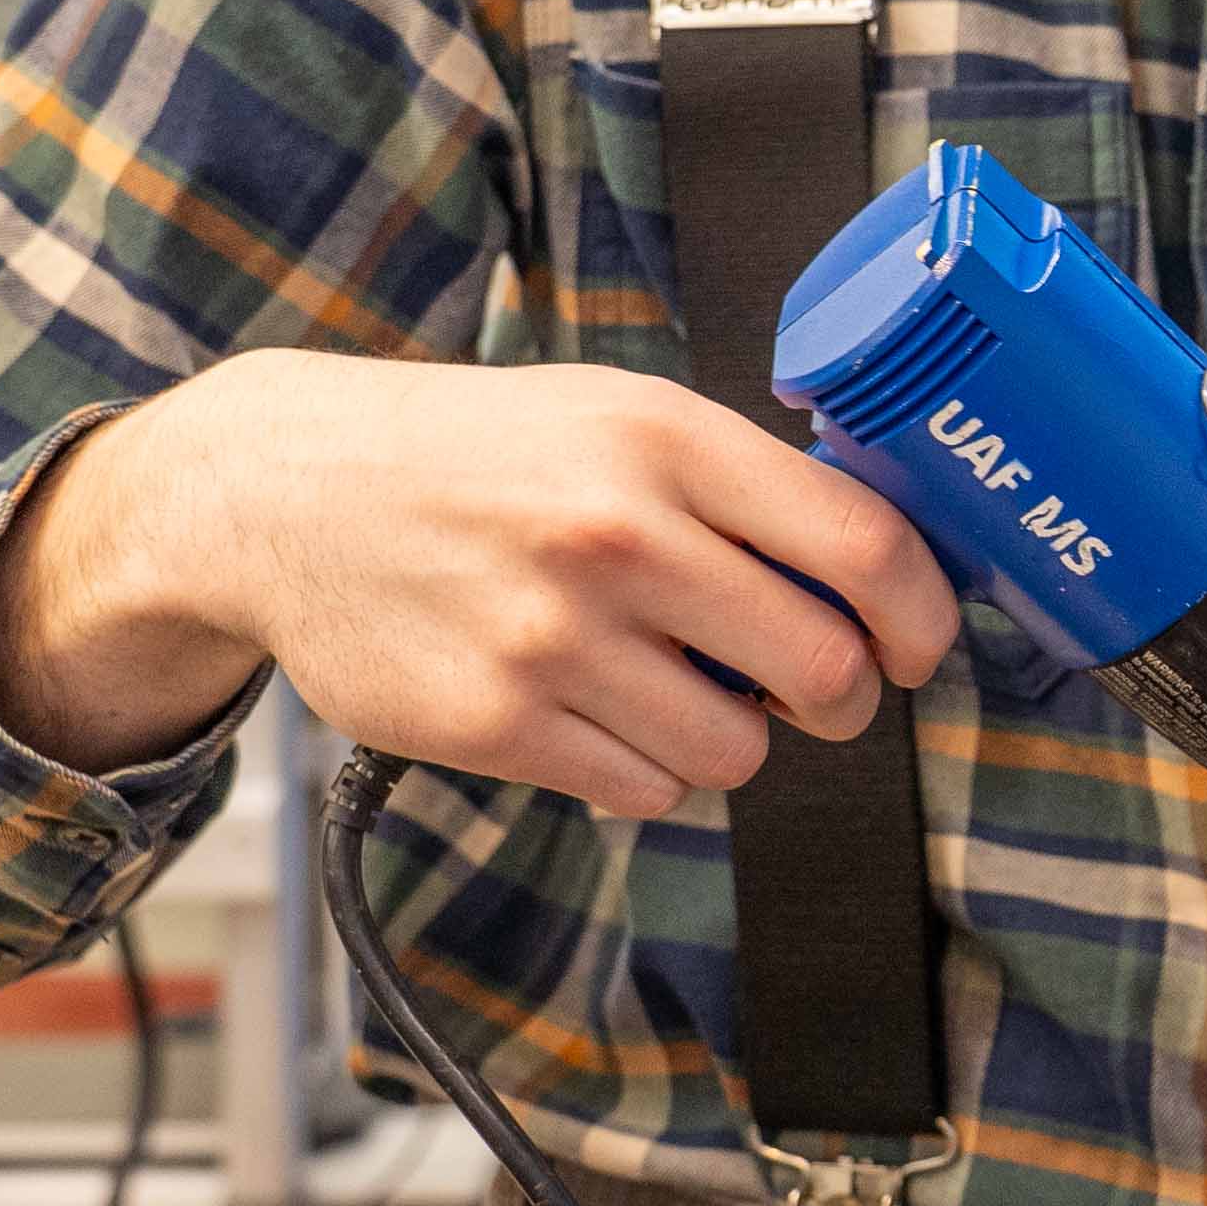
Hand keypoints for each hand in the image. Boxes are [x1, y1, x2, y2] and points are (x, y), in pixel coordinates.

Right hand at [0, 352, 963, 815]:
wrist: (286, 491)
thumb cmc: (475, 454)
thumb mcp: (612, 415)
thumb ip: (738, 481)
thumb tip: (881, 567)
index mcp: (666, 441)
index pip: (865, 546)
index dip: (920, 618)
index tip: (913, 646)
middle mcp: (619, 535)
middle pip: (822, 671)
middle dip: (835, 697)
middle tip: (803, 688)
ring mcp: (555, 635)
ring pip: (737, 753)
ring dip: (729, 738)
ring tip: (671, 686)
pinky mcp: (497, 722)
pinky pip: (646, 791)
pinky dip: (644, 770)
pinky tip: (596, 712)